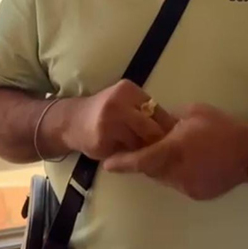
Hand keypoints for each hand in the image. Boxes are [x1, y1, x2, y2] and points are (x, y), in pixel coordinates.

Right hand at [61, 80, 176, 159]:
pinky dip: (131, 158)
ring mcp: (110, 120)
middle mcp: (119, 101)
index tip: (176, 140)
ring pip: (140, 142)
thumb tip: (175, 128)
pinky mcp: (103, 138)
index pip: (157, 111)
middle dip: (159, 142)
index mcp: (128, 90)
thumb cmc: (104, 113)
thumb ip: (143, 111)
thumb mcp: (123, 103)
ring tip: (147, 156)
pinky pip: (125, 152)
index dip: (168, 127)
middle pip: (152, 128)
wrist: (71, 121)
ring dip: (145, 151)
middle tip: (165, 153)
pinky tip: (130, 159)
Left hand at [103, 103, 247, 199]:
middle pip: (151, 170)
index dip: (123, 163)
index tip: (107, 164)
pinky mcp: (198, 194)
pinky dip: (174, 173)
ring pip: (164, 178)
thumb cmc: (220, 125)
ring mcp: (188, 186)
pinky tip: (184, 161)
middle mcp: (179, 171)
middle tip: (140, 148)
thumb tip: (154, 122)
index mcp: (176, 149)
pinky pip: (178, 184)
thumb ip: (169, 120)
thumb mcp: (192, 112)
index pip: (142, 160)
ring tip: (166, 151)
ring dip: (160, 166)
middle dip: (144, 160)